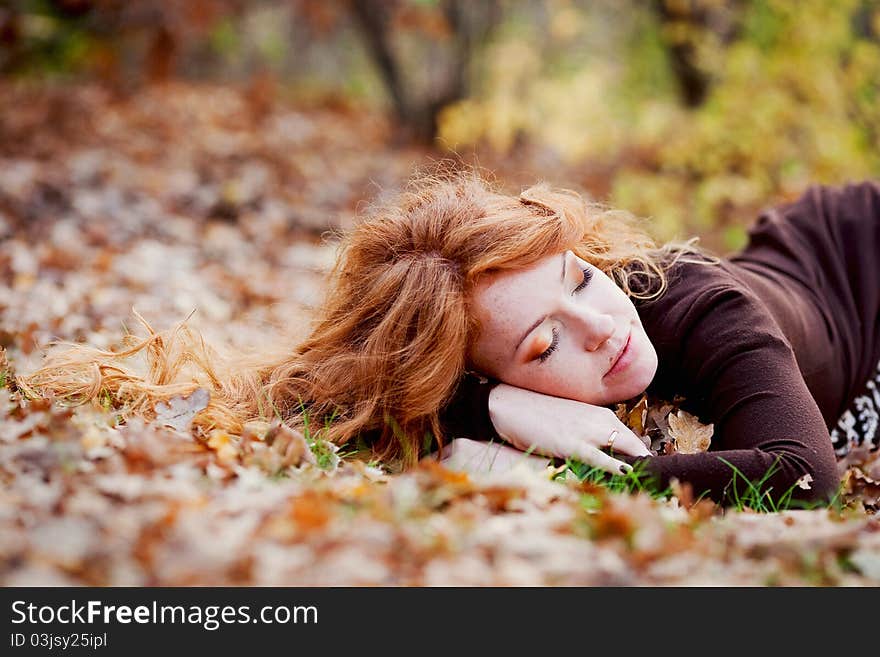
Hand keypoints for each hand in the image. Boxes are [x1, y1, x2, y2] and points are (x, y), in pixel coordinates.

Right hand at [487, 383, 651, 474]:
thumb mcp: (571, 419)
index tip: (651, 474)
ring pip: (624, 450)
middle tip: (656, 482)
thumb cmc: (538, 413)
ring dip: (638, 467)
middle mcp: (601, 421)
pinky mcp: (572, 444)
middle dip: (647, 464)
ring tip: (651, 484)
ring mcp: (587, 432)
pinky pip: (600, 459)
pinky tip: (628, 475)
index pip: (633, 440)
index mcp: (602, 415)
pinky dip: (616, 467)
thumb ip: (591, 433)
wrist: (510, 404)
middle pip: (635, 446)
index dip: (643, 458)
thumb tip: (605, 454)